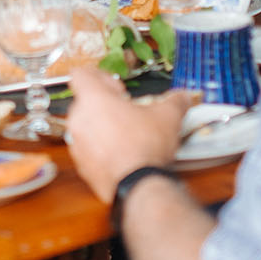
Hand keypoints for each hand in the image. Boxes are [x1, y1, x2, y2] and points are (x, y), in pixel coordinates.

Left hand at [67, 67, 197, 202]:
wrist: (138, 186)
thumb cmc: (145, 147)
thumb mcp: (167, 116)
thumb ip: (175, 101)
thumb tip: (183, 97)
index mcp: (93, 99)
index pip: (81, 74)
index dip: (100, 76)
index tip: (118, 88)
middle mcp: (78, 120)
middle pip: (84, 101)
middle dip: (105, 104)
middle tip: (127, 111)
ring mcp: (77, 145)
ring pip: (85, 126)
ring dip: (102, 126)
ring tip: (127, 134)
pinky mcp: (82, 166)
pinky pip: (88, 149)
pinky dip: (101, 148)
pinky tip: (123, 153)